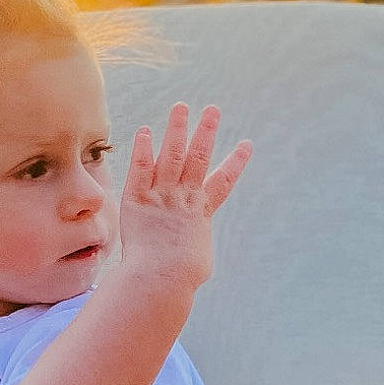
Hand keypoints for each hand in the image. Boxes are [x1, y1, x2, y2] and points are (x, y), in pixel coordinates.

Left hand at [117, 103, 251, 294]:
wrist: (162, 277)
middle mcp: (183, 198)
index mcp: (201, 212)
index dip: (236, 162)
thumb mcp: (196, 263)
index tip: (247, 144)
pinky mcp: (137, 200)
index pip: (223, 182)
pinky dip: (143, 150)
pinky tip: (145, 131)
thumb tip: (192, 257)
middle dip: (206, 132)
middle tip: (213, 110)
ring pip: (171, 156)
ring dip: (177, 130)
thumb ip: (195, 249)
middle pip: (198, 158)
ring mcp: (161, 196)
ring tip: (181, 107)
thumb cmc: (181, 277)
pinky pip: (140, 170)